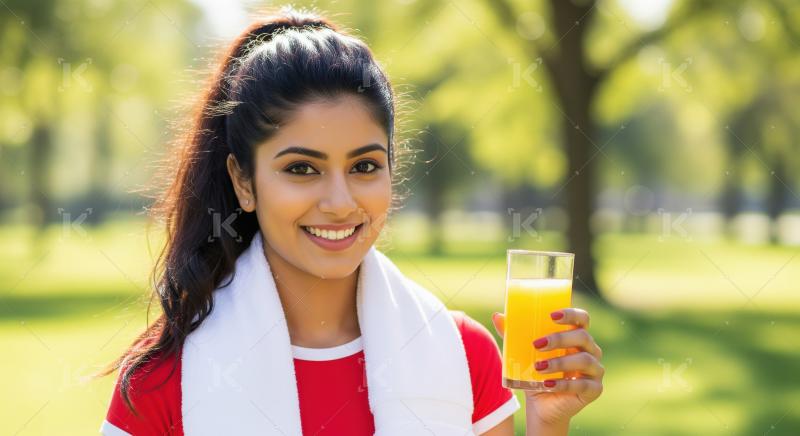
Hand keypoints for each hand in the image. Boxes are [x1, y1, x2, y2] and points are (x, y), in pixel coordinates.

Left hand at [491, 308, 603, 425]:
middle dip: (559, 339)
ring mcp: (595, 370)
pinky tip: (548, 384)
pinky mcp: (594, 390)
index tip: (551, 315)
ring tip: (538, 367)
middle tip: (537, 345)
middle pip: (582, 336)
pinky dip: (564, 384)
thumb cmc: (535, 374)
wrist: (540, 405)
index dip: (570, 314)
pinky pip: (583, 385)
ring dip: (559, 362)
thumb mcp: (522, 353)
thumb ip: (512, 334)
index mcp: (576, 337)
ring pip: (584, 360)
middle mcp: (590, 350)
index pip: (582, 318)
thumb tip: (497, 316)